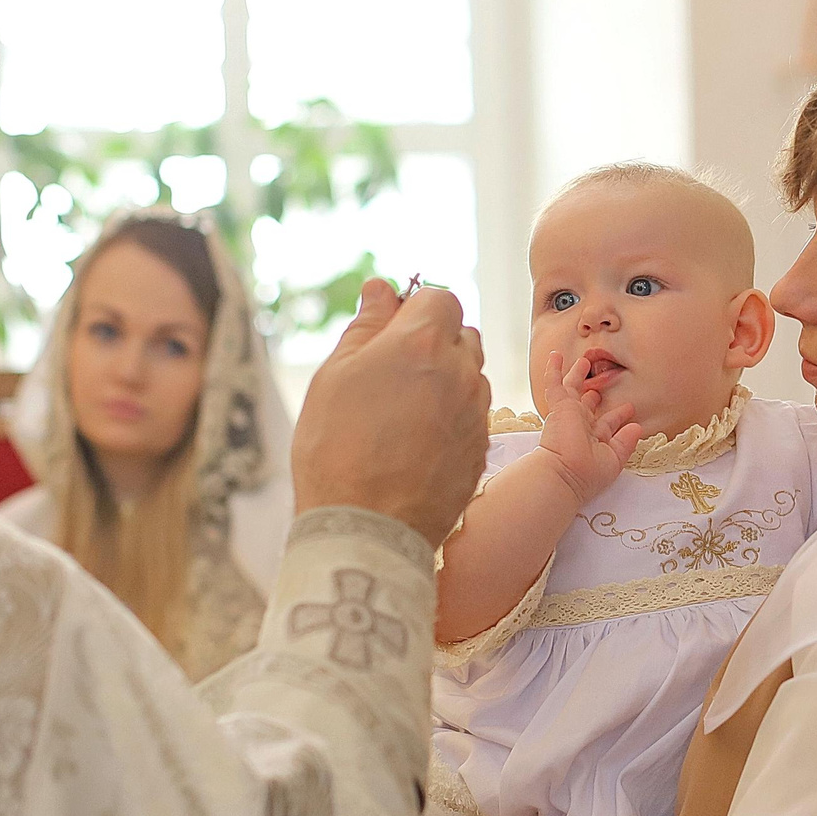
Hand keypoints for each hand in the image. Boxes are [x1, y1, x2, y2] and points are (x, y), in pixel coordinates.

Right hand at [293, 280, 489, 547]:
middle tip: (392, 373)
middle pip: (462, 335)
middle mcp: (461, 371)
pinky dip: (452, 417)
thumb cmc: (336, 448)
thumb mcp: (335, 376)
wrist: (367, 526)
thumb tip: (381, 289)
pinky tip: (417, 441)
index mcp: (423, 342)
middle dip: (435, 342)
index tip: (391, 332)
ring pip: (472, 376)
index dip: (415, 311)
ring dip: (446, 380)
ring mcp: (477, 412)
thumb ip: (366, 326)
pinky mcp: (481, 448)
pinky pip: (472, 415)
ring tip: (403, 412)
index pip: (441, 298)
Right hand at [534, 350, 646, 504]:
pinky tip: (555, 355)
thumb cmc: (589, 472)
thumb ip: (626, 442)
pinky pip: (554, 383)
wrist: (566, 473)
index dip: (618, 414)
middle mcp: (581, 425)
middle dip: (594, 392)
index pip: (608, 422)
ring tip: (584, 362)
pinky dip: (553, 369)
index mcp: (595, 438)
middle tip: (600, 381)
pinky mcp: (558, 406)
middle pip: (588, 403)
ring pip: (573, 389)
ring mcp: (569, 414)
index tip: (629, 408)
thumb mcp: (615, 459)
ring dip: (578, 376)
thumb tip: (637, 427)